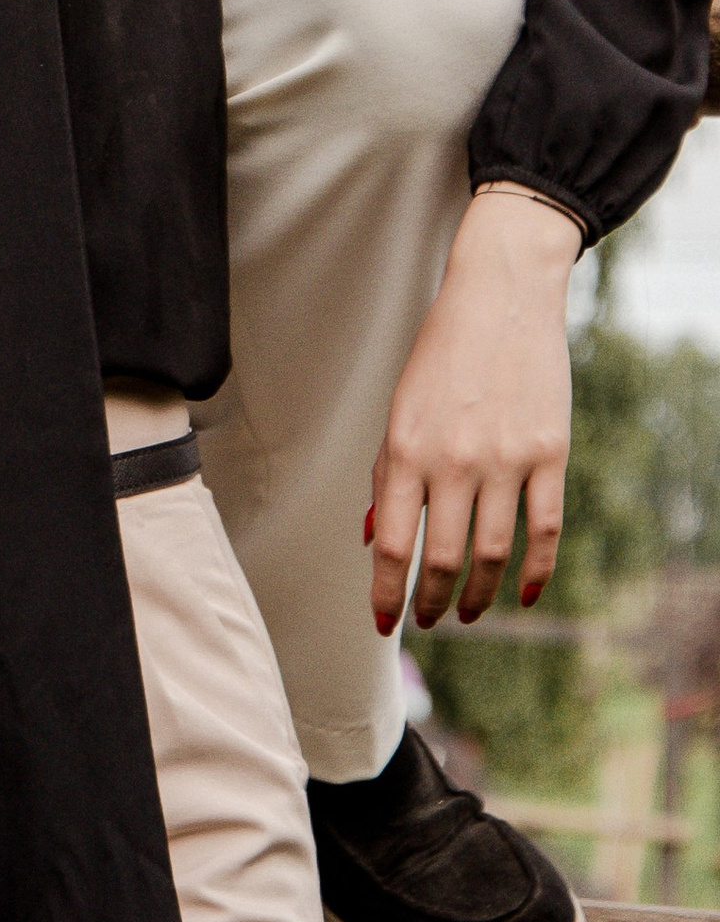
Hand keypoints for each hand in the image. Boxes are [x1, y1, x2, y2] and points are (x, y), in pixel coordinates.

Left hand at [370, 185, 581, 631]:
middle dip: (433, 602)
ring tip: (469, 611)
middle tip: (431, 619)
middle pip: (443, 559)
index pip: (392, 542)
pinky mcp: (549, 455)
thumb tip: (373, 535)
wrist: (500, 297)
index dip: (386, 593)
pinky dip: (537, 573)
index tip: (385, 624)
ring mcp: (506, 459)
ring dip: (478, 594)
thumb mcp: (400, 407)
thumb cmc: (441, 355)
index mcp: (406, 446)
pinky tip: (525, 594)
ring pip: (492, 554)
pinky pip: (545, 531)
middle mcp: (454, 459)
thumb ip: (388, 473)